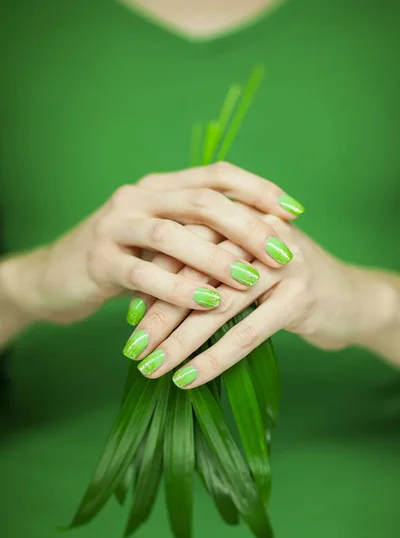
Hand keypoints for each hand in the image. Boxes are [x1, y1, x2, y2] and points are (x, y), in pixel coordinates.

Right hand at [2, 163, 302, 325]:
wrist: (55, 277)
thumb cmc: (120, 261)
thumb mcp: (159, 241)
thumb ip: (196, 234)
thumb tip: (258, 241)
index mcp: (158, 186)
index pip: (216, 174)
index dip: (258, 190)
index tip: (295, 210)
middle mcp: (137, 197)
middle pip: (201, 200)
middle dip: (248, 226)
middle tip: (284, 251)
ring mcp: (114, 225)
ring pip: (171, 234)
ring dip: (216, 258)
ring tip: (252, 281)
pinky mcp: (98, 260)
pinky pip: (144, 274)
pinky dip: (179, 290)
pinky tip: (208, 304)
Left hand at [126, 212, 398, 381]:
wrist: (351, 298)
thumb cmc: (287, 286)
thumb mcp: (246, 268)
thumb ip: (207, 269)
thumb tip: (148, 299)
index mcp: (240, 218)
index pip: (185, 243)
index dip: (153, 280)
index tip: (128, 316)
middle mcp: (259, 232)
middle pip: (195, 273)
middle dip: (159, 314)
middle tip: (131, 348)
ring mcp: (282, 262)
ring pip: (217, 304)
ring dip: (178, 341)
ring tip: (150, 368)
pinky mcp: (300, 297)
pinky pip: (247, 332)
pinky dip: (214, 359)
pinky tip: (188, 380)